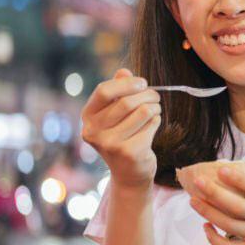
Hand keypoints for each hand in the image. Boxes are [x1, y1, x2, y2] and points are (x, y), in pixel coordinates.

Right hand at [80, 68, 161, 190]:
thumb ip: (118, 91)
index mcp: (87, 118)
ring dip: (154, 107)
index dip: (126, 84)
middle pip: (127, 102)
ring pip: (143, 112)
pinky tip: (153, 125)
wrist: (129, 173)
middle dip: (147, 95)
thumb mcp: (115, 114)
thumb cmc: (123, 136)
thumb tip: (124, 71)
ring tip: (155, 109)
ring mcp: (110, 144)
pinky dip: (156, 121)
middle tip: (156, 96)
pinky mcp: (129, 152)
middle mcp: (94, 131)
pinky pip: (151, 125)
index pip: (104, 91)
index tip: (143, 82)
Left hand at [188, 167, 244, 244]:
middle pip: (238, 206)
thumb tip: (244, 179)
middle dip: (214, 193)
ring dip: (209, 212)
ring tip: (195, 201)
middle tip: (198, 183)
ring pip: (230, 225)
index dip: (238, 179)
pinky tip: (207, 228)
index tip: (221, 170)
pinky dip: (214, 239)